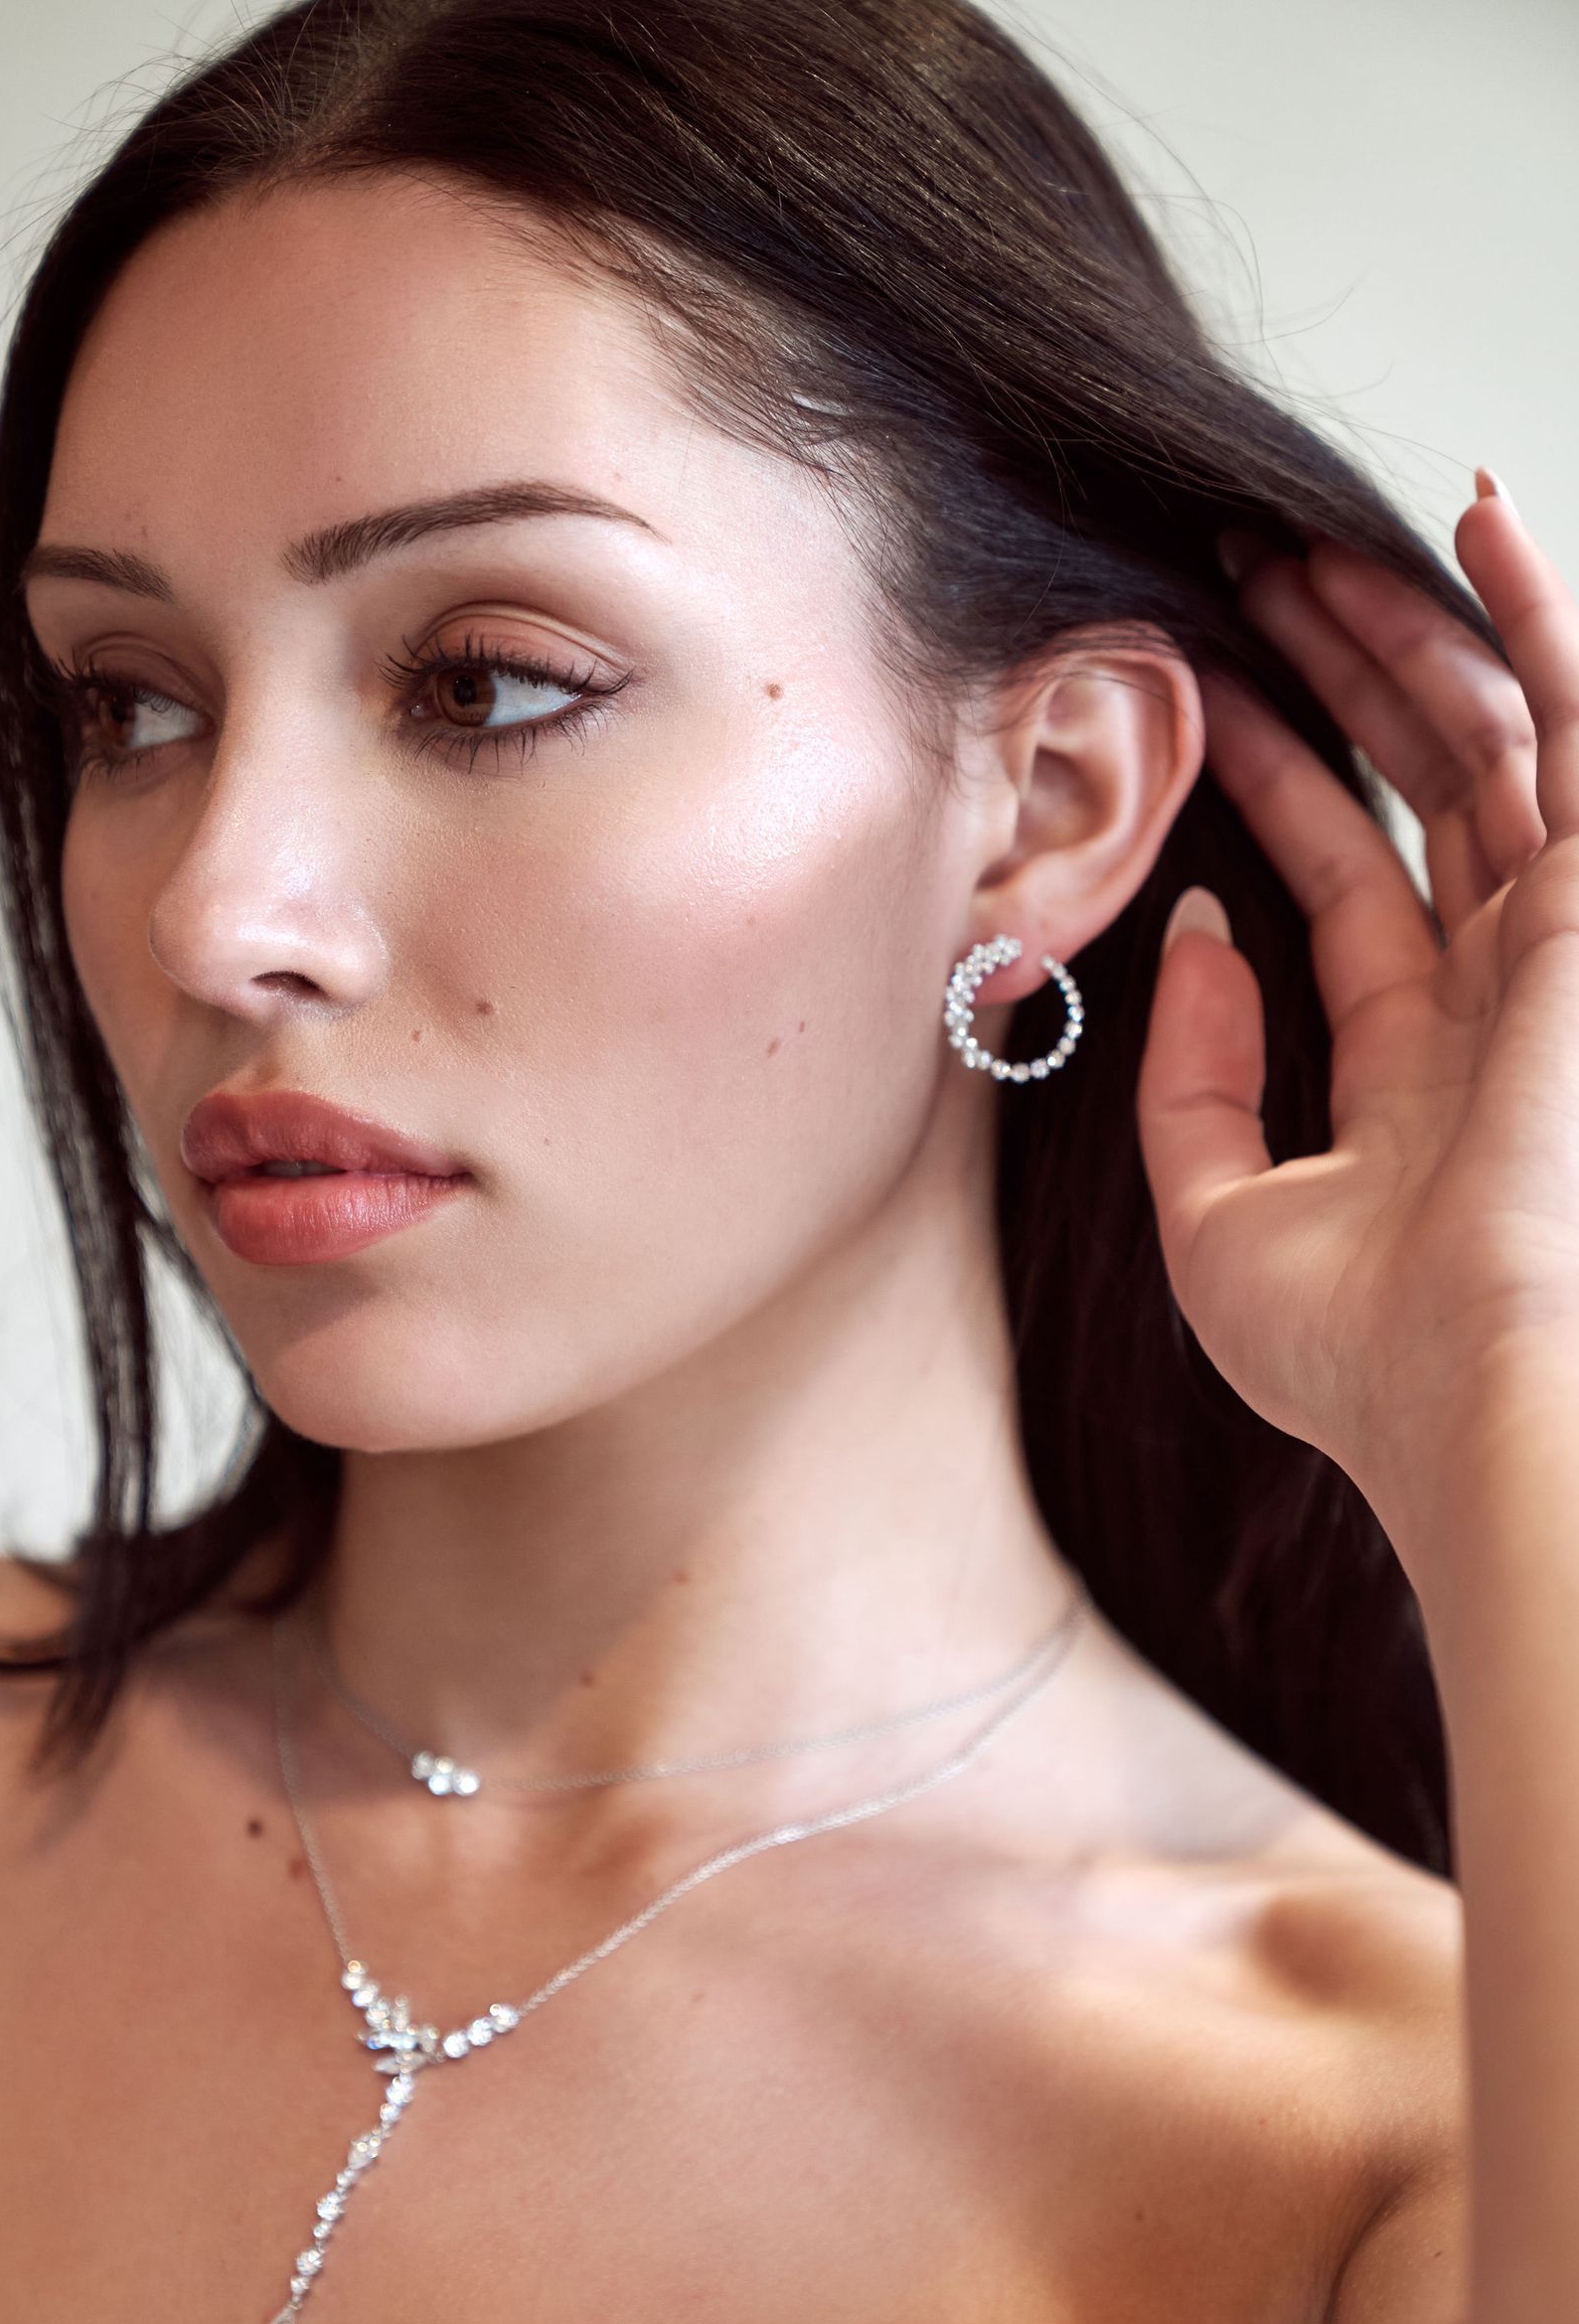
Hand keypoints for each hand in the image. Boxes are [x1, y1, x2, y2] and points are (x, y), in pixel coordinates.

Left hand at [1137, 475, 1578, 1524]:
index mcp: (1422, 1067)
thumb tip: (1197, 933)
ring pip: (1484, 738)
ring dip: (1400, 631)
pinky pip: (1576, 719)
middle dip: (1333, 681)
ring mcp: (1563, 942)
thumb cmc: (1362, 1355)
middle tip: (1240, 578)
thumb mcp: (1219, 1221)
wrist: (1476, 1394)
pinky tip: (1482, 520)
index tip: (1209, 696)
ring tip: (1299, 544)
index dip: (1278, 782)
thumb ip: (1193, 1084)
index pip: (1346, 884)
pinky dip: (1539, 617)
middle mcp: (1503, 993)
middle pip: (1416, 793)